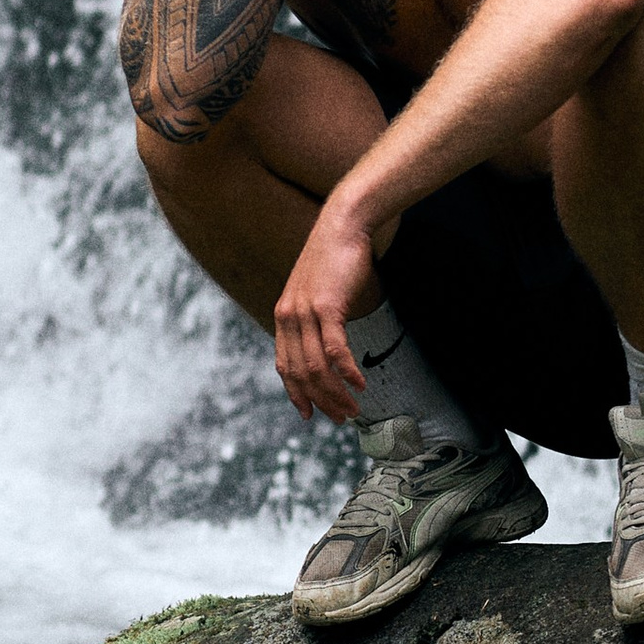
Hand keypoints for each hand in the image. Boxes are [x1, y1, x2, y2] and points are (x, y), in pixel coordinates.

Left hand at [273, 197, 392, 421]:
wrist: (342, 225)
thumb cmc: (334, 258)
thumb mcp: (314, 291)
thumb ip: (312, 318)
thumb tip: (324, 344)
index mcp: (283, 316)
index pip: (284, 366)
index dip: (296, 394)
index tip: (309, 414)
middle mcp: (289, 317)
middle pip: (301, 374)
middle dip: (321, 402)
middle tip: (341, 418)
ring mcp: (306, 312)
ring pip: (317, 367)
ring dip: (336, 393)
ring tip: (354, 408)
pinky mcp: (327, 306)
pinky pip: (335, 350)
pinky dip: (347, 371)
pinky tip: (359, 383)